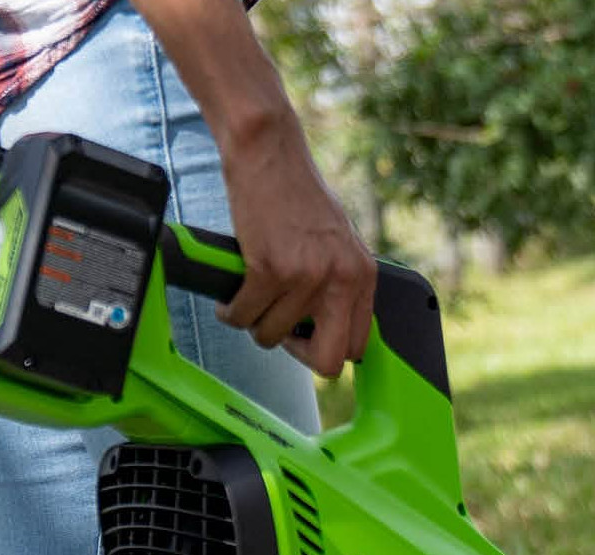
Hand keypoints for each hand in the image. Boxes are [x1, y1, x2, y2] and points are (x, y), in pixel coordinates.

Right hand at [216, 110, 373, 377]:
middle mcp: (342, 279)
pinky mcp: (269, 268)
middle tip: (277, 328)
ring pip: (272, 337)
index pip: (357, 345)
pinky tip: (231, 296)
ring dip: (254, 322)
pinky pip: (244, 315)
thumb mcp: (336, 243)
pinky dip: (231, 311)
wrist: (268, 154)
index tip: (304, 336)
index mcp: (363, 276)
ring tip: (250, 297)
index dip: (325, 349)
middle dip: (295, 353)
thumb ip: (339, 284)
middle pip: (327, 361)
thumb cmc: (296, 196)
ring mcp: (307, 276)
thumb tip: (328, 328)